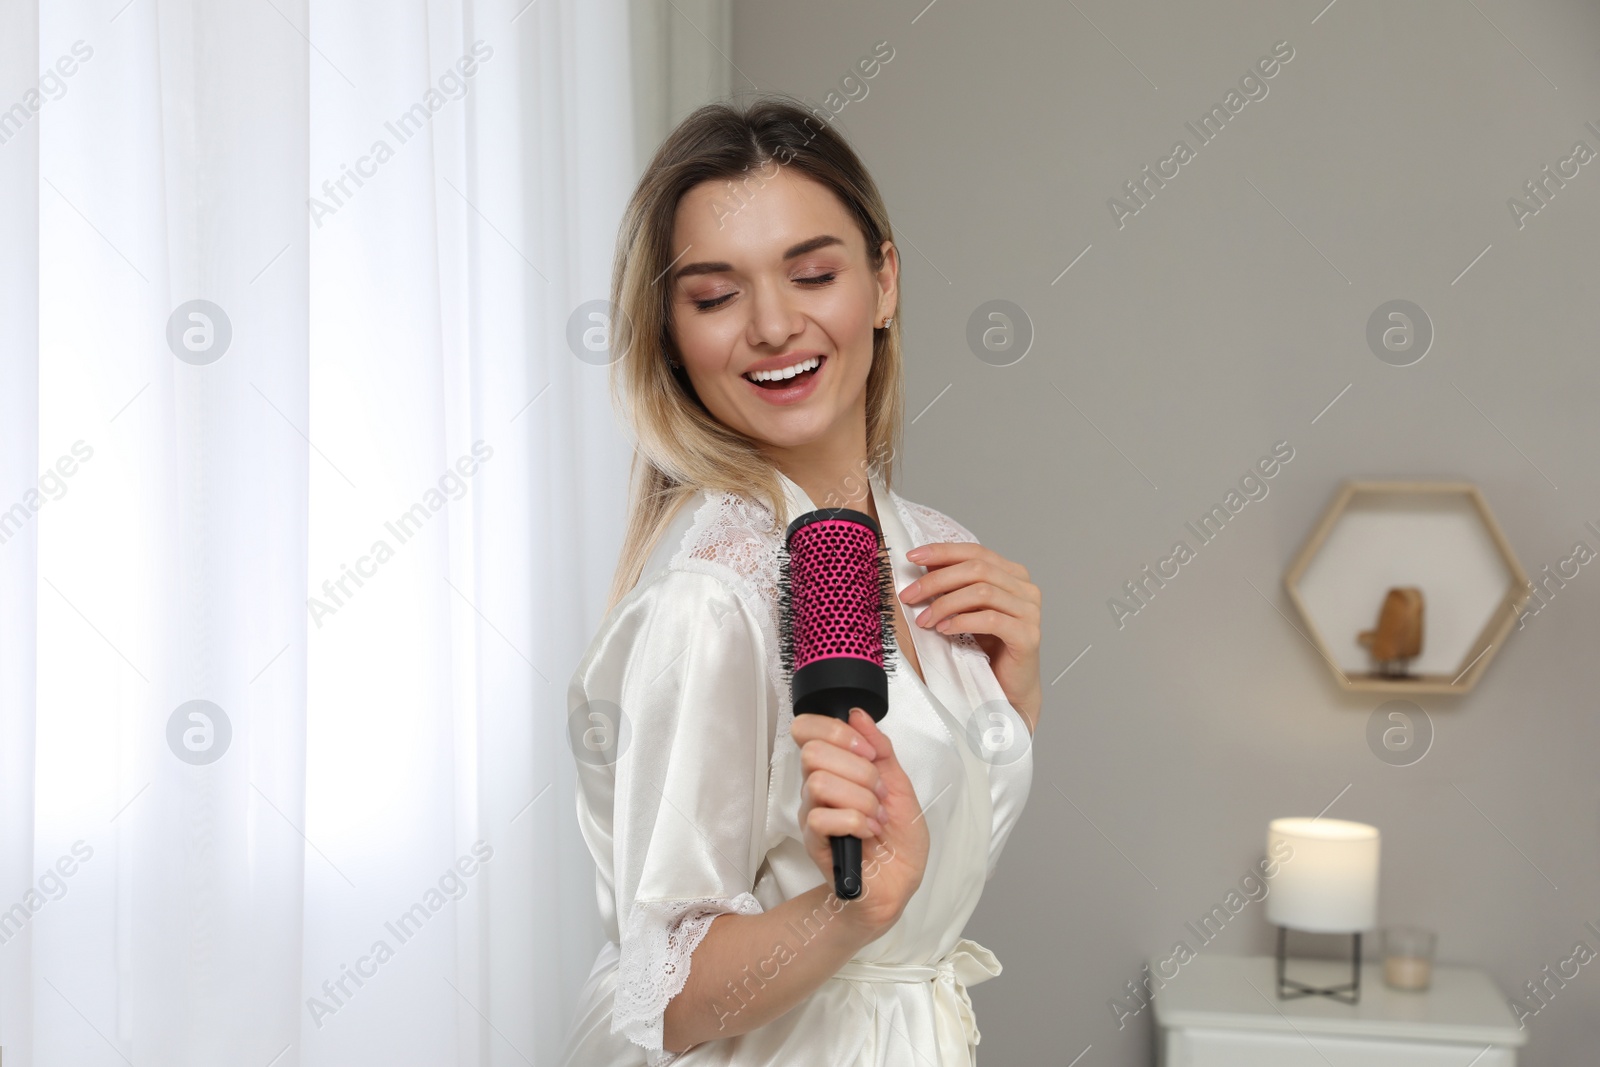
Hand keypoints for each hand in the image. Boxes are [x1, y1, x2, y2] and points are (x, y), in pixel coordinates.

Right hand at [790, 707, 927, 936]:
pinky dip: (855, 821)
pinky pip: (821, 817)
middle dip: (859, 769)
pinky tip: (868, 832)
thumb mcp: (900, 785)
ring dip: (861, 798)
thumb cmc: (898, 836)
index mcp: (835, 766)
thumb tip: (858, 715)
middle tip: (879, 792)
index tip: (868, 751)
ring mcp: (812, 813)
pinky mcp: (814, 842)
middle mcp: (817, 785)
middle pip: (813, 752)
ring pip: (819, 782)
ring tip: (876, 817)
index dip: (836, 731)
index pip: (806, 728)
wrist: (899, 882)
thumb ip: (881, 749)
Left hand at [901, 543, 1041, 733]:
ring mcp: (1029, 611)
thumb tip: (924, 564)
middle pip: (977, 569)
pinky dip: (962, 621)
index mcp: (1012, 575)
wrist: (1008, 689)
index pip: (975, 552)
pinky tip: (944, 630)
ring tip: (925, 619)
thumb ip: (954, 585)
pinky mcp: (1028, 635)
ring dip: (945, 603)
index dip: (943, 552)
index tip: (913, 556)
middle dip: (937, 580)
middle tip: (910, 595)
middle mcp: (1025, 588)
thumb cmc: (988, 649)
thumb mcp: (966, 609)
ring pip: (982, 592)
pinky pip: (990, 619)